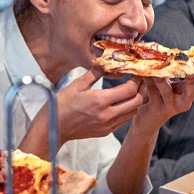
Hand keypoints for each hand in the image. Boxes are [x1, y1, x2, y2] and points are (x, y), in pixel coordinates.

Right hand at [21, 68, 141, 153]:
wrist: (53, 128)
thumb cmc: (61, 105)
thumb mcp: (77, 85)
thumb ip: (95, 72)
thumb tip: (106, 61)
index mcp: (100, 100)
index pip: (129, 90)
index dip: (136, 80)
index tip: (136, 72)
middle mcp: (107, 115)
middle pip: (136, 102)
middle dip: (140, 90)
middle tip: (139, 80)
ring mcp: (107, 125)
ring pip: (132, 112)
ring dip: (136, 101)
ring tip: (133, 90)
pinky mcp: (105, 132)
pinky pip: (124, 120)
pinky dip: (128, 111)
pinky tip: (123, 102)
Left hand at [131, 55, 193, 131]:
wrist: (147, 120)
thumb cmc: (159, 96)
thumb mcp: (169, 83)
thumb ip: (170, 69)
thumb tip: (162, 47)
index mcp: (190, 92)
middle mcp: (184, 101)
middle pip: (193, 91)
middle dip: (191, 79)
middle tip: (188, 68)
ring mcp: (171, 106)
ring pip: (167, 91)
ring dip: (161, 79)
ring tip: (155, 67)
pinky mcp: (157, 108)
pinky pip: (152, 92)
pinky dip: (147, 81)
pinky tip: (142, 72)